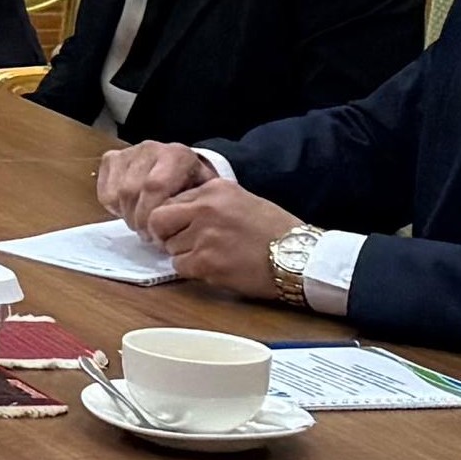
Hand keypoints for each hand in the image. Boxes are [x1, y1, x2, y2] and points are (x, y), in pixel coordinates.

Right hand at [94, 140, 213, 224]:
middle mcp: (150, 148)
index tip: (157, 233)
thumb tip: (180, 223)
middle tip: (148, 233)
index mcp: (177, 156)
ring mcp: (128, 152)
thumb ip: (193, 206)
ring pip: (117, 193)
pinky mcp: (111, 158)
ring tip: (141, 223)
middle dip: (138, 219)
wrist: (183, 170)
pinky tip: (131, 209)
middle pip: (131, 190)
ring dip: (127, 215)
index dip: (151, 214)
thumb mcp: (203, 197)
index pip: (154, 186)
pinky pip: (105, 192)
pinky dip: (115, 207)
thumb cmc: (194, 188)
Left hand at [136, 176, 304, 301]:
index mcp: (214, 189)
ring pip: (169, 246)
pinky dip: (193, 270)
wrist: (301, 257)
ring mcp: (205, 235)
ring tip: (213, 255)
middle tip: (182, 243)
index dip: (174, 217)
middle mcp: (206, 208)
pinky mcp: (206, 261)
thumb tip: (176, 212)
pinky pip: (179, 266)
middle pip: (159, 220)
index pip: (170, 199)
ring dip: (185, 254)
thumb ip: (209, 202)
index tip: (181, 227)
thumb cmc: (276, 232)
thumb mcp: (241, 201)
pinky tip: (216, 267)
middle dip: (166, 234)